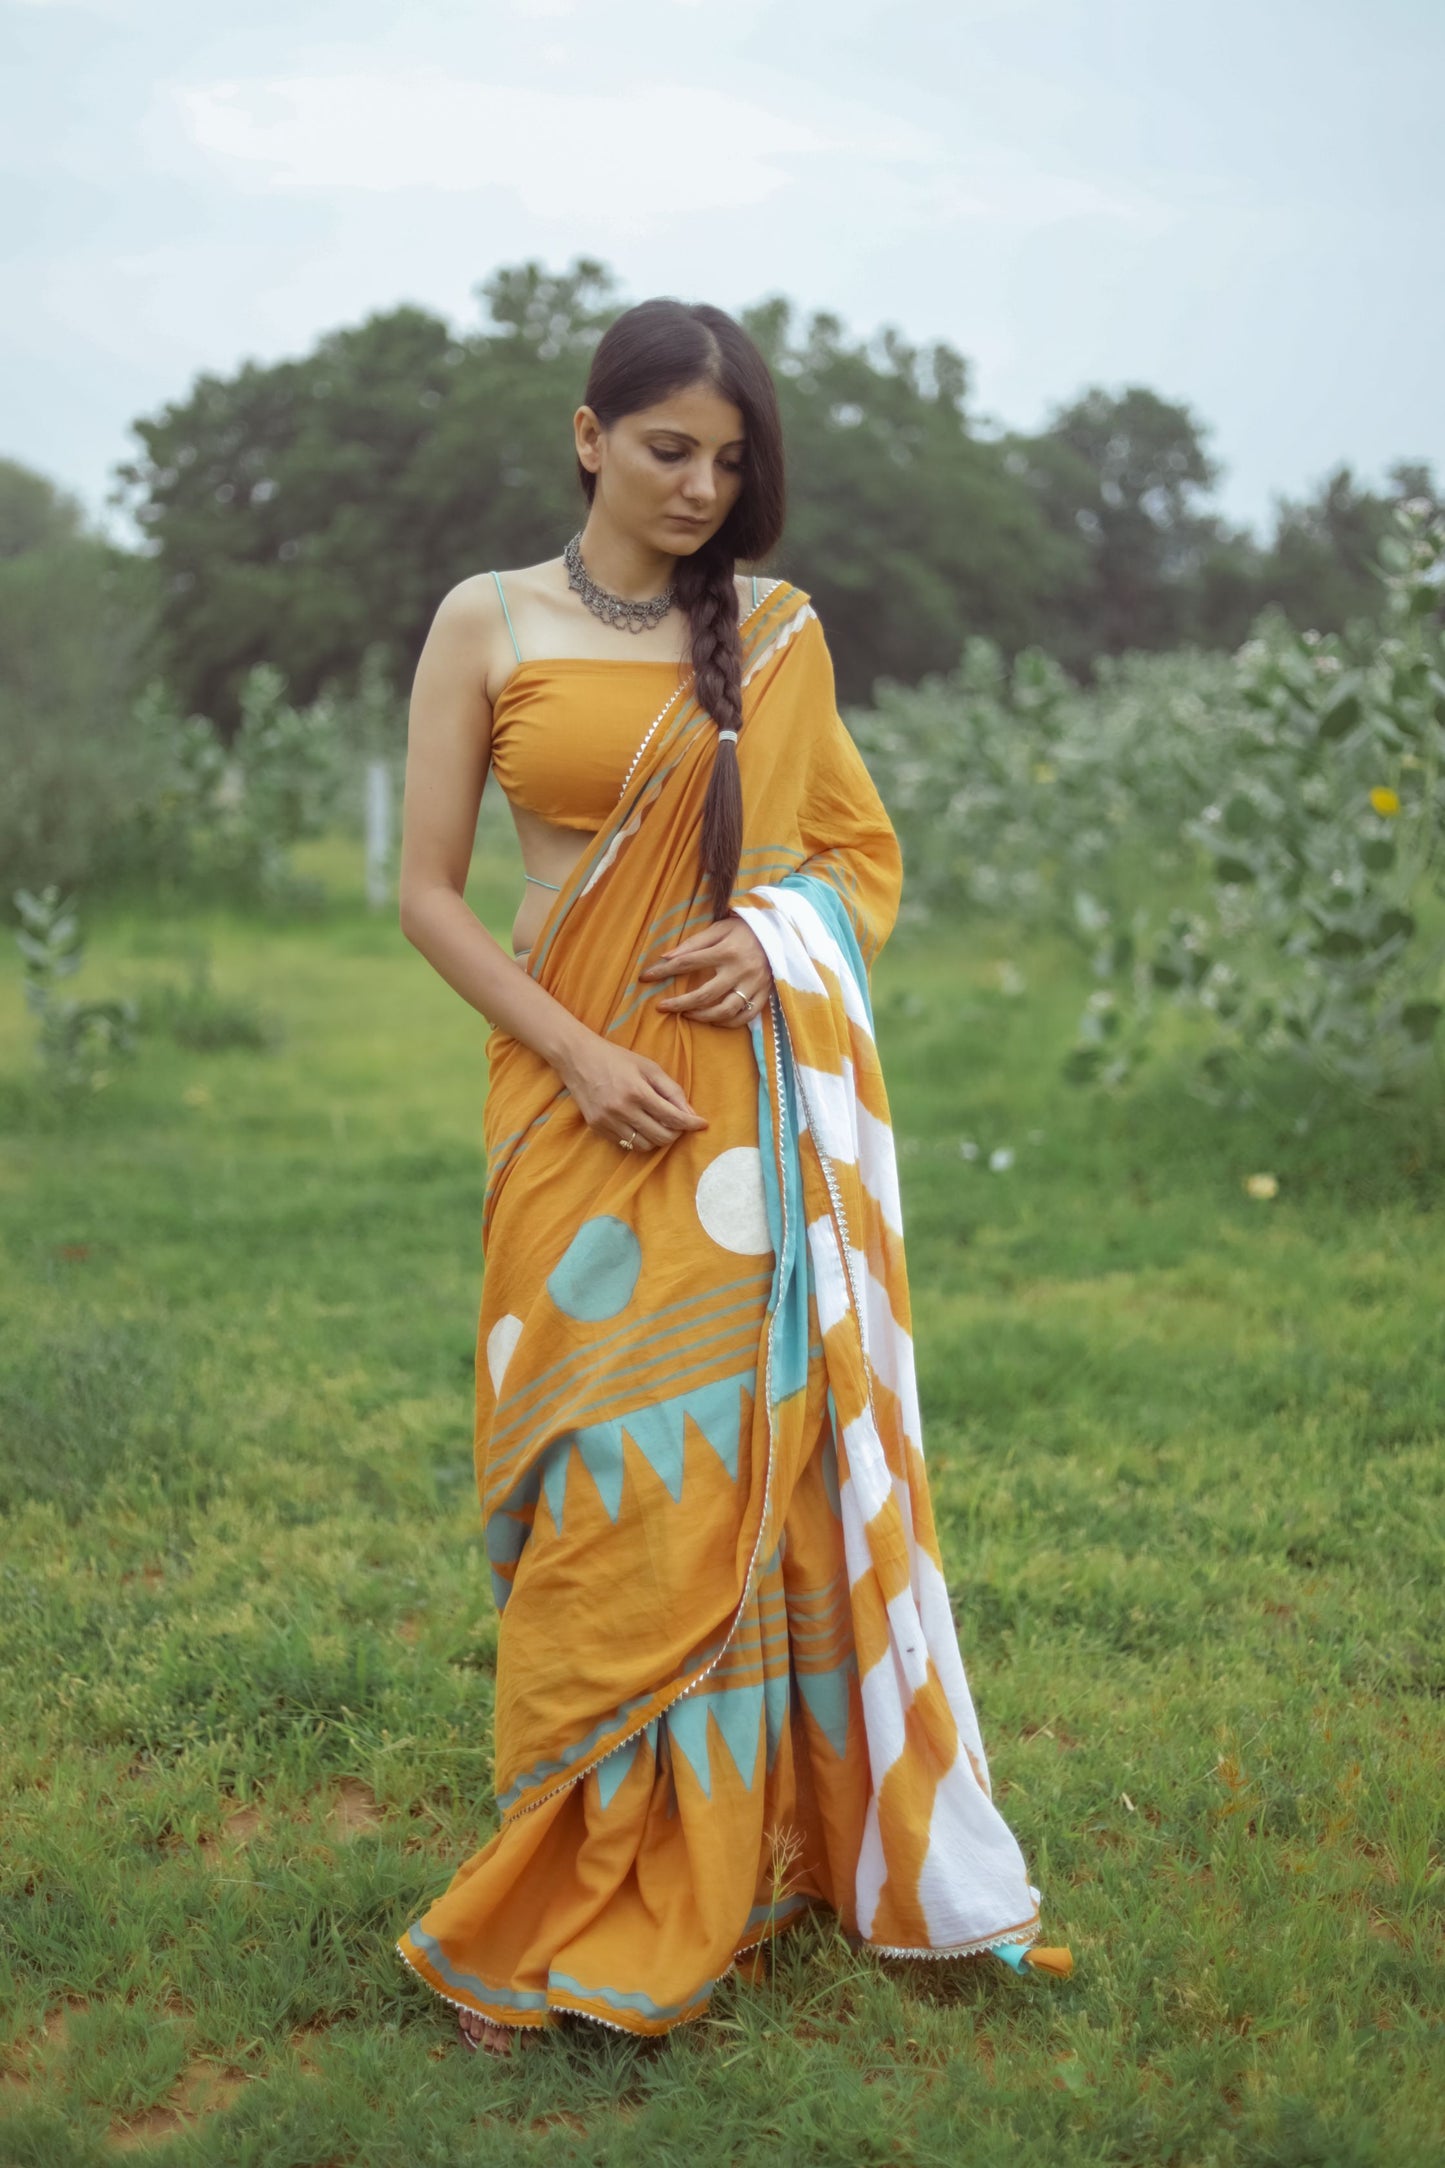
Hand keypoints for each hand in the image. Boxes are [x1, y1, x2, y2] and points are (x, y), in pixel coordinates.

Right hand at [559, 1036, 707, 1152]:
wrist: (578, 1058)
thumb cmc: (617, 1059)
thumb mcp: (649, 1067)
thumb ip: (672, 1090)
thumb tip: (691, 1114)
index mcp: (637, 1091)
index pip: (673, 1118)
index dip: (691, 1124)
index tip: (702, 1124)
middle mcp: (622, 1110)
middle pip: (661, 1137)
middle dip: (676, 1132)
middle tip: (679, 1123)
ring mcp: (608, 1121)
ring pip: (645, 1146)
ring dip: (658, 1138)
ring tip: (659, 1123)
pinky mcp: (597, 1128)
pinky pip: (627, 1144)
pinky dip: (639, 1139)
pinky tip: (640, 1124)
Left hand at [639, 915, 773, 1027]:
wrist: (782, 933)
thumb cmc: (745, 930)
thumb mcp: (719, 928)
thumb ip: (694, 943)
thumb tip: (666, 957)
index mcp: (726, 950)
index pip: (687, 963)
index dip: (664, 971)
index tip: (646, 978)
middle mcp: (740, 970)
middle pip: (705, 994)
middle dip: (680, 1003)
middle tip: (662, 1007)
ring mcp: (754, 985)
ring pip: (724, 1010)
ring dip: (702, 1016)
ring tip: (687, 1015)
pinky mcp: (764, 995)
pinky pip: (744, 1016)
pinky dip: (727, 1022)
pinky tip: (713, 1019)